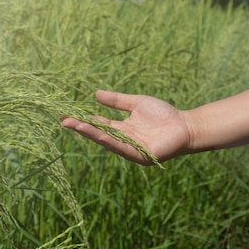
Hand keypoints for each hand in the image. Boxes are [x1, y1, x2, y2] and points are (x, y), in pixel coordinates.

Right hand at [61, 90, 191, 164]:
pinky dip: (109, 141)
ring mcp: (130, 149)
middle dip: (81, 128)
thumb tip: (96, 94)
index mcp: (122, 129)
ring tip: (75, 125)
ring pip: (107, 142)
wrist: (185, 125)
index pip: (98, 125)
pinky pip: (121, 148)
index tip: (66, 115)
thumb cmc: (164, 115)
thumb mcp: (137, 103)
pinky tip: (99, 134)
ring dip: (90, 134)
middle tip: (63, 121)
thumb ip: (118, 100)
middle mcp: (123, 140)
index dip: (83, 120)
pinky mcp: (140, 155)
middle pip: (98, 134)